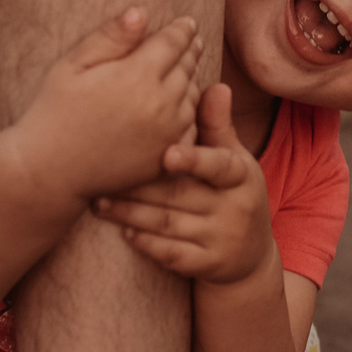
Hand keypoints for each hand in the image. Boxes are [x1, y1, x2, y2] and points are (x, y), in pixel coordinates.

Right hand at [13, 8, 204, 199]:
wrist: (50, 172)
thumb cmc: (53, 112)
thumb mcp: (72, 66)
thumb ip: (110, 37)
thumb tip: (141, 12)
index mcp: (137, 76)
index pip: (173, 42)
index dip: (182, 29)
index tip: (187, 22)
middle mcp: (160, 104)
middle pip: (187, 67)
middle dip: (190, 50)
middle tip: (192, 40)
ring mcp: (167, 134)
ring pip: (192, 96)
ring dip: (191, 79)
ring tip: (185, 68)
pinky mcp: (166, 158)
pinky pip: (190, 127)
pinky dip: (188, 111)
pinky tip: (179, 104)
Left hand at [93, 84, 276, 285]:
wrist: (252, 255)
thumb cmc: (233, 194)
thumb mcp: (235, 161)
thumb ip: (218, 127)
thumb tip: (216, 86)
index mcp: (241, 176)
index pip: (219, 166)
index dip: (195, 160)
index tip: (167, 155)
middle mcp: (234, 208)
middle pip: (180, 195)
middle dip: (139, 187)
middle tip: (103, 174)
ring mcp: (222, 239)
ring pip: (168, 225)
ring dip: (130, 214)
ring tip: (99, 202)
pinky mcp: (209, 265)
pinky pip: (172, 255)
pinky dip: (146, 244)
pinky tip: (124, 232)